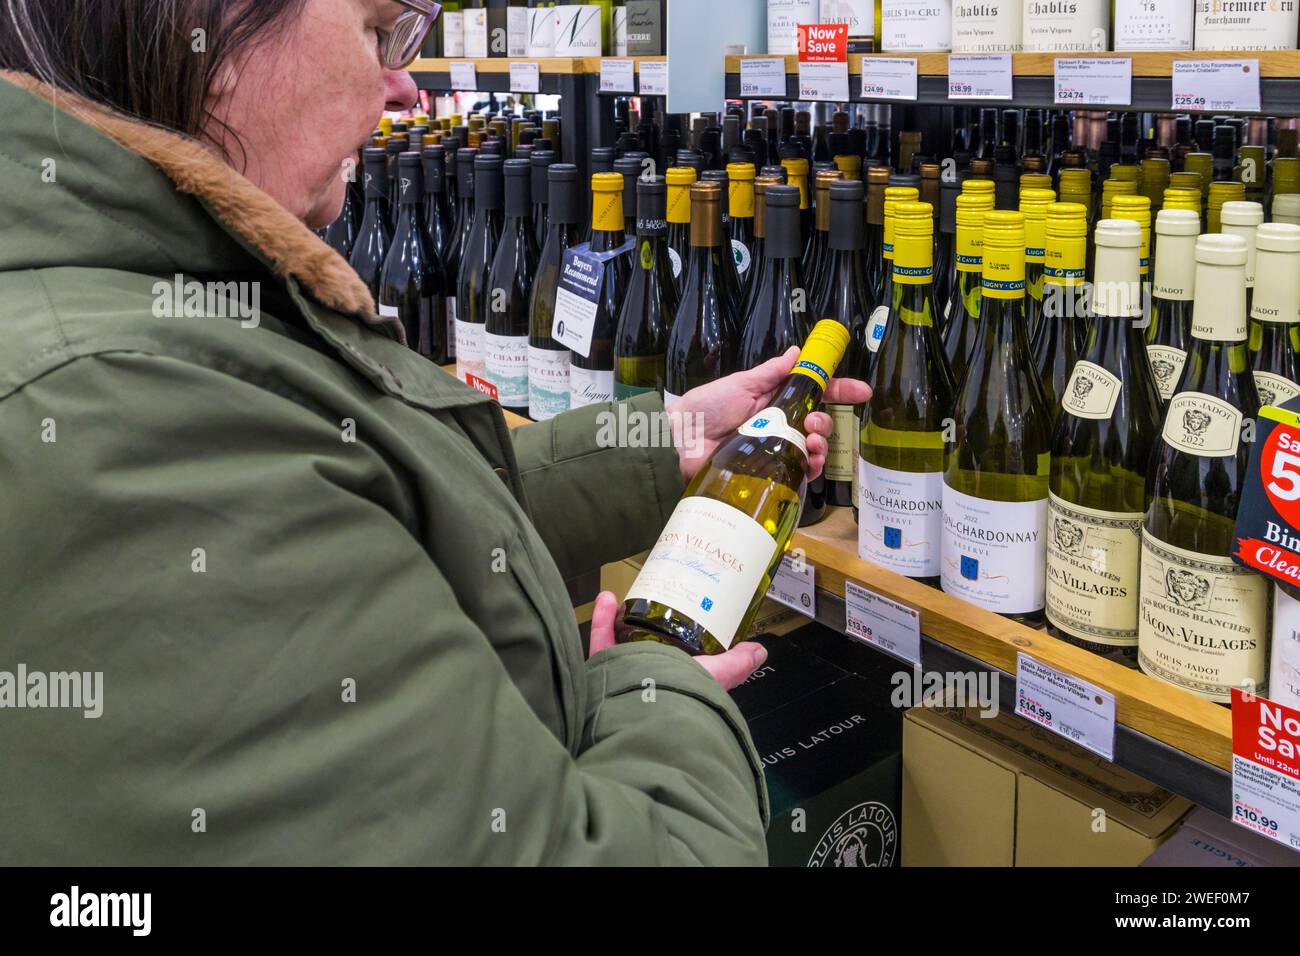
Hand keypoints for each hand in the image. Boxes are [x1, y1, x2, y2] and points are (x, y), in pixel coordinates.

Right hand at [587, 591, 767, 689]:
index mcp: (678, 681)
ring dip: (624, 618)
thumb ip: (737, 663)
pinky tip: (607, 597)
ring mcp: (625, 675)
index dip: (682, 641)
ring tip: (630, 596)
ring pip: (621, 644)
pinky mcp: (604, 671)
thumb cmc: (686, 696)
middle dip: (649, 626)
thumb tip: (759, 651)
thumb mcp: (719, 674)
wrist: (649, 711)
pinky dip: (603, 620)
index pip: (680, 661)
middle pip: (647, 649)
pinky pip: (600, 643)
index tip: (684, 614)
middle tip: (655, 601)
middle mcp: (650, 680)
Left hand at [669, 348, 871, 483]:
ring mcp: (774, 449)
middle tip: (812, 423)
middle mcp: (777, 424)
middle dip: (826, 422)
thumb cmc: (706, 408)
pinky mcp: (768, 471)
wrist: (680, 440)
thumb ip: (771, 372)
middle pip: (818, 423)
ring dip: (821, 444)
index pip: (813, 393)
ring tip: (810, 441)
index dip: (840, 391)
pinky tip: (809, 461)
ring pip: (813, 448)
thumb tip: (796, 352)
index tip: (863, 392)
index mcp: (772, 399)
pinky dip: (810, 467)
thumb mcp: (741, 383)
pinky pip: (799, 472)